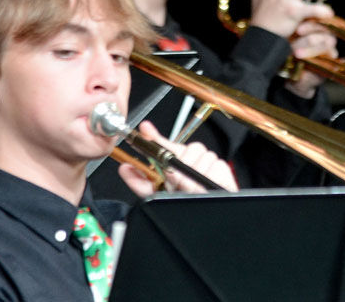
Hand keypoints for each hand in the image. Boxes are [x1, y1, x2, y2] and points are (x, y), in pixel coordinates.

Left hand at [118, 121, 238, 194]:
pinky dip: (209, 174)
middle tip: (176, 180)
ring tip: (191, 187)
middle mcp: (186, 161)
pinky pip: (214, 163)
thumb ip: (139, 183)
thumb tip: (124, 168)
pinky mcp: (220, 167)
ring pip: (201, 154)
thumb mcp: (157, 196)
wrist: (205, 215)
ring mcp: (204, 162)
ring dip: (194, 172)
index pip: (162, 146)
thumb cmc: (180, 204)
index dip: (153, 136)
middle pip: (187, 148)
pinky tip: (204, 183)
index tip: (145, 129)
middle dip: (181, 164)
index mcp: (171, 164)